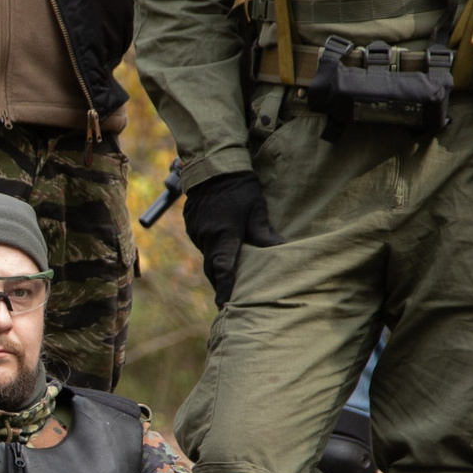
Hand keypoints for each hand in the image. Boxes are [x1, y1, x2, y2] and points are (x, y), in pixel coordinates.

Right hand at [179, 172, 279, 305]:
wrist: (213, 167)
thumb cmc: (239, 188)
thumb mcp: (256, 209)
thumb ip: (264, 233)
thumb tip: (280, 250)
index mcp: (224, 235)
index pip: (223, 269)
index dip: (225, 288)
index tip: (224, 305)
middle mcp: (206, 237)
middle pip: (212, 269)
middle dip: (220, 284)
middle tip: (228, 299)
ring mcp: (196, 232)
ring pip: (206, 257)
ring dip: (215, 267)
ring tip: (227, 276)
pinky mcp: (191, 227)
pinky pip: (202, 245)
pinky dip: (211, 251)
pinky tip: (220, 250)